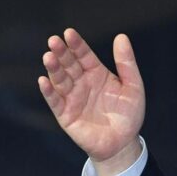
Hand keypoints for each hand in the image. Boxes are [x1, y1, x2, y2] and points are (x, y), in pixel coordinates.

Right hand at [38, 28, 144, 175]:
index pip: (83, 55)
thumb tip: (121, 36)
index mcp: (96, 73)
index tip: (69, 32)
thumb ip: (126, 63)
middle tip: (53, 40)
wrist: (123, 143)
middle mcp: (81, 83)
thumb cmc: (129, 114)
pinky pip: (55, 101)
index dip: (76, 44)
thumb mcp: (133, 86)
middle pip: (69, 64)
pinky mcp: (65, 115)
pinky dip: (49, 92)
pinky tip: (43, 81)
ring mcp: (72, 98)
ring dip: (53, 68)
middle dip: (61, 52)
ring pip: (60, 80)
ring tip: (48, 56)